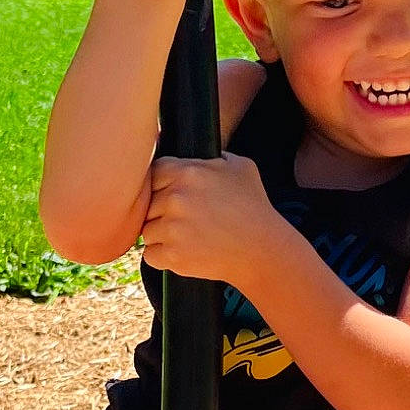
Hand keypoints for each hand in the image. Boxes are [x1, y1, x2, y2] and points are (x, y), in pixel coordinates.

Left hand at [141, 153, 279, 283]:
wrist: (263, 251)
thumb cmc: (254, 208)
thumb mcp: (241, 167)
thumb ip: (212, 156)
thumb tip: (195, 153)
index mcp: (187, 173)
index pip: (153, 173)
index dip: (162, 185)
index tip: (172, 195)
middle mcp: (175, 199)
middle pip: (146, 202)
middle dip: (160, 210)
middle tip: (183, 219)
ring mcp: (172, 229)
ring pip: (146, 229)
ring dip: (160, 234)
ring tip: (186, 236)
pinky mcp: (172, 255)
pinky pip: (150, 254)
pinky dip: (163, 256)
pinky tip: (184, 252)